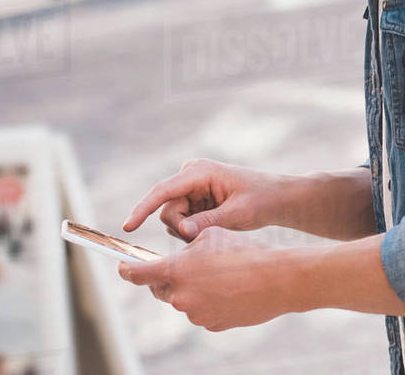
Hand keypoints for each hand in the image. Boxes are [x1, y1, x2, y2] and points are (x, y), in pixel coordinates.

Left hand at [118, 226, 287, 331]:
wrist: (277, 279)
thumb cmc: (246, 251)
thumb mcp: (213, 234)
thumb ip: (188, 246)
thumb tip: (180, 255)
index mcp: (177, 269)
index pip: (137, 274)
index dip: (126, 269)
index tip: (123, 267)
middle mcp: (181, 295)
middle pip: (160, 289)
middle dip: (169, 278)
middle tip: (187, 266)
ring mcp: (196, 314)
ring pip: (185, 300)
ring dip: (195, 289)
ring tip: (223, 275)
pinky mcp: (212, 325)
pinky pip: (203, 312)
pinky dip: (211, 301)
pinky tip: (231, 289)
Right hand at [124, 159, 282, 241]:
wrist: (276, 198)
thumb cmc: (261, 200)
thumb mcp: (238, 213)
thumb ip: (208, 222)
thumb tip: (181, 229)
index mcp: (200, 171)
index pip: (163, 191)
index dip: (143, 209)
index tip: (128, 227)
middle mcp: (191, 175)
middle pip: (167, 210)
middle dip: (182, 227)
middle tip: (208, 233)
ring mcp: (190, 187)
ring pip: (173, 219)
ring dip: (189, 230)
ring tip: (219, 225)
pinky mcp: (193, 199)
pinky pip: (181, 221)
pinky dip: (192, 230)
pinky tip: (214, 225)